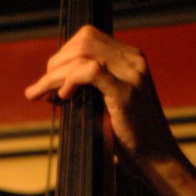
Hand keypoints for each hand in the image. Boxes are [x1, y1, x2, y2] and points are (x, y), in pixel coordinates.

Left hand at [25, 25, 179, 171]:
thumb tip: (50, 88)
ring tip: (42, 94)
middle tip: (41, 89)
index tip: (49, 79)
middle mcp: (132, 60)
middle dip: (55, 63)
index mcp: (128, 59)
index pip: (88, 39)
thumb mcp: (103, 105)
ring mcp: (131, 73)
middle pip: (83, 41)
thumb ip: (84, 91)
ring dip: (55, 74)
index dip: (63, 55)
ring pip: (83, 53)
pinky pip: (92, 71)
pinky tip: (63, 96)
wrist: (154, 156)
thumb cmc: (128, 136)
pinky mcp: (126, 91)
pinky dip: (70, 79)